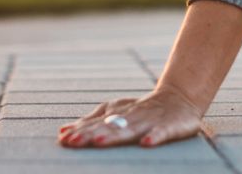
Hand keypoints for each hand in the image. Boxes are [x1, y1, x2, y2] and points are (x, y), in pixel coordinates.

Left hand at [56, 86, 204, 147]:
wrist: (179, 98)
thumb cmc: (142, 110)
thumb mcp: (115, 113)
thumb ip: (90, 123)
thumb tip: (62, 132)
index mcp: (117, 114)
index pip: (95, 124)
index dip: (80, 132)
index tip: (63, 140)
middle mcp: (130, 116)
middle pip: (108, 125)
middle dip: (91, 134)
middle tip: (73, 141)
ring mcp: (150, 120)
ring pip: (131, 128)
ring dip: (116, 134)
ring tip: (100, 142)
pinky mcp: (170, 125)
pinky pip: (162, 132)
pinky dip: (155, 136)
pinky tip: (146, 144)